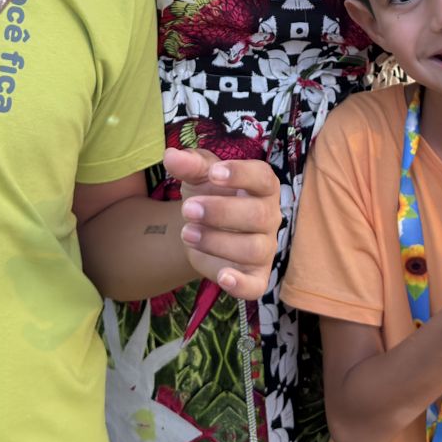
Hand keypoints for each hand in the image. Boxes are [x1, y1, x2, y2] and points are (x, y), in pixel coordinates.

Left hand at [163, 147, 282, 299]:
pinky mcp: (255, 276)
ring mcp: (265, 247)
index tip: (214, 173)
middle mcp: (269, 216)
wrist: (200, 226)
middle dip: (220, 212)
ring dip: (217, 242)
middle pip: (258, 215)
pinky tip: (222, 277)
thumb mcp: (198, 175)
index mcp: (262, 186)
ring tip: (186, 233)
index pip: (262, 177)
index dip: (241, 175)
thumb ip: (189, 164)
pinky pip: (256, 285)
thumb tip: (171, 156)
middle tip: (187, 209)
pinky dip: (241, 284)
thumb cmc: (208, 193)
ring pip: (253, 249)